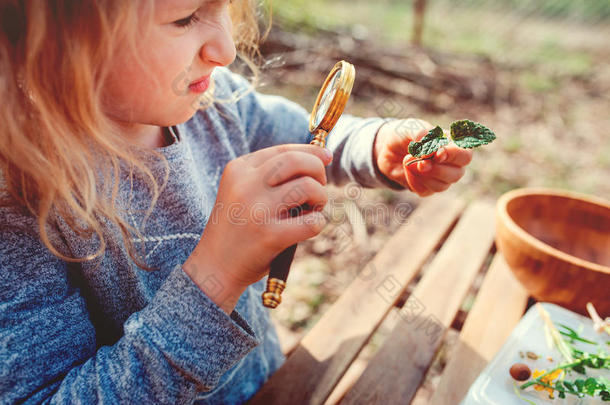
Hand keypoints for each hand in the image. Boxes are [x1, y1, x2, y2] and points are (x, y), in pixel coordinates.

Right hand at [183, 144, 331, 312]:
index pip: (283, 150)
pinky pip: (312, 222)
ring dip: (320, 198)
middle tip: (318, 190)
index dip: (311, 152)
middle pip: (296, 161)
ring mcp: (257, 210)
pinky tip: (308, 228)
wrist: (215, 267)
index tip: (326, 158)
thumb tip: (322, 157)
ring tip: (312, 211)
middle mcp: (246, 185)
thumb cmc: (238, 228)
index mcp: (238, 169)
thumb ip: (273, 175)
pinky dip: (318, 224)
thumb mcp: (244, 191)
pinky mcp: (270, 235)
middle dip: (318, 171)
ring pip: (308, 187)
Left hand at [374, 118, 472, 196]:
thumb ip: (424, 135)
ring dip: (422, 174)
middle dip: (436, 169)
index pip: (465, 156)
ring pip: (442, 186)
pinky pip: (425, 191)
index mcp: (453, 145)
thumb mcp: (412, 128)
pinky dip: (413, 180)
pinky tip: (406, 168)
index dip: (453, 156)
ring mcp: (439, 178)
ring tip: (408, 159)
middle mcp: (451, 163)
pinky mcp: (426, 188)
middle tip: (420, 162)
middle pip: (457, 174)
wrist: (386, 147)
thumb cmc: (405, 134)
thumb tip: (432, 150)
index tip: (437, 154)